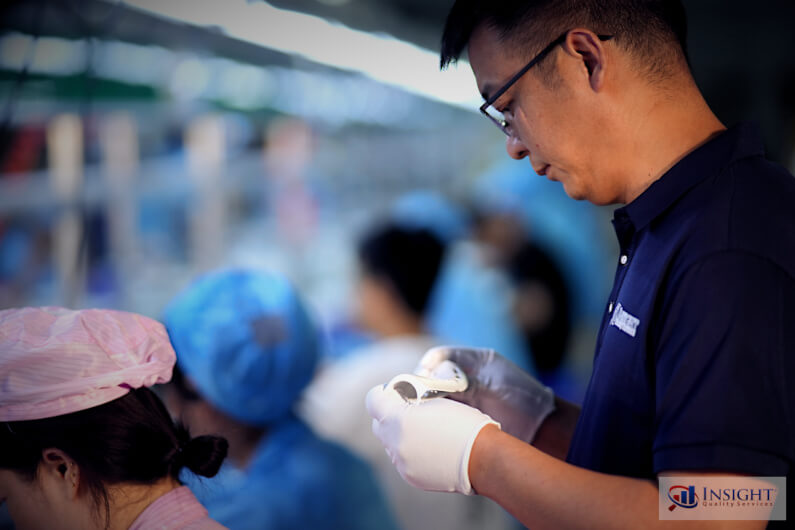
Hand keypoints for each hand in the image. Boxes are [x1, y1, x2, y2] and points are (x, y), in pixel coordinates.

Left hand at [365, 384, 498, 494]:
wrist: (483, 458)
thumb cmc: (465, 423)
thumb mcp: (436, 402)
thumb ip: (411, 402)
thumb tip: (402, 402)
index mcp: (399, 418)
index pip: (373, 400)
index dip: (383, 394)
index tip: (394, 393)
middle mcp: (395, 443)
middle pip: (379, 424)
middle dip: (390, 415)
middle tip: (410, 411)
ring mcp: (401, 463)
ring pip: (390, 443)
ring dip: (400, 435)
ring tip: (424, 431)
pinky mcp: (410, 477)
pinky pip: (402, 460)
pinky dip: (410, 452)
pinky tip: (430, 448)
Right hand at [416, 346, 554, 443]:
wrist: (542, 428)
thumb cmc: (524, 398)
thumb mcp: (493, 383)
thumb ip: (465, 380)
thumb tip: (433, 382)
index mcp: (475, 360)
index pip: (441, 356)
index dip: (427, 365)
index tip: (420, 378)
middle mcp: (466, 376)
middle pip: (434, 375)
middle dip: (422, 385)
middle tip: (415, 398)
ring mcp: (465, 396)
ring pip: (435, 395)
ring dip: (427, 403)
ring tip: (421, 412)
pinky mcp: (465, 416)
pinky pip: (444, 413)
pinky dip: (436, 416)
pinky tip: (431, 423)